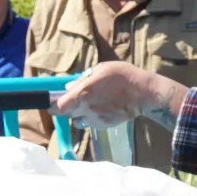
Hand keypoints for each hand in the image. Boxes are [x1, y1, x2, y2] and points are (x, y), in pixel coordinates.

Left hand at [53, 62, 184, 128]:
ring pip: (77, 120)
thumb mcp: (102, 69)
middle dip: (67, 107)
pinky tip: (100, 109)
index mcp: (83, 94)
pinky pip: (90, 124)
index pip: (59, 107)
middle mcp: (86, 109)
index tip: (52, 102)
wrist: (144, 94)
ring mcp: (95, 120)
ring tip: (89, 103)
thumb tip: (68, 87)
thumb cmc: (123, 76)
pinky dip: (90, 118)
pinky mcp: (103, 126)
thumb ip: (83, 79)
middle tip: (75, 98)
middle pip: (66, 113)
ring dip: (78, 113)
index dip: (53, 105)